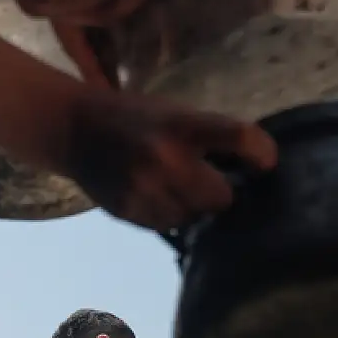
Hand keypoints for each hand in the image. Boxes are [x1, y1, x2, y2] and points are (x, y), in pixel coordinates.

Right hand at [62, 90, 276, 230]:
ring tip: (175, 187)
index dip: (263, 156)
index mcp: (184, 126)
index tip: (263, 165)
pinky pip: (168, 225)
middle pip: (222, 198)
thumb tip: (252, 169)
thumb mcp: (176, 112)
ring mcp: (145, 190)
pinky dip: (168, 214)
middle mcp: (166, 161)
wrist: (74, 129)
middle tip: (207, 179)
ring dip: (192, 207)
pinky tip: (154, 194)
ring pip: (194, 218)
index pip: (243, 141)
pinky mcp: (129, 211)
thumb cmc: (136, 116)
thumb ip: (211, 137)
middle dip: (219, 191)